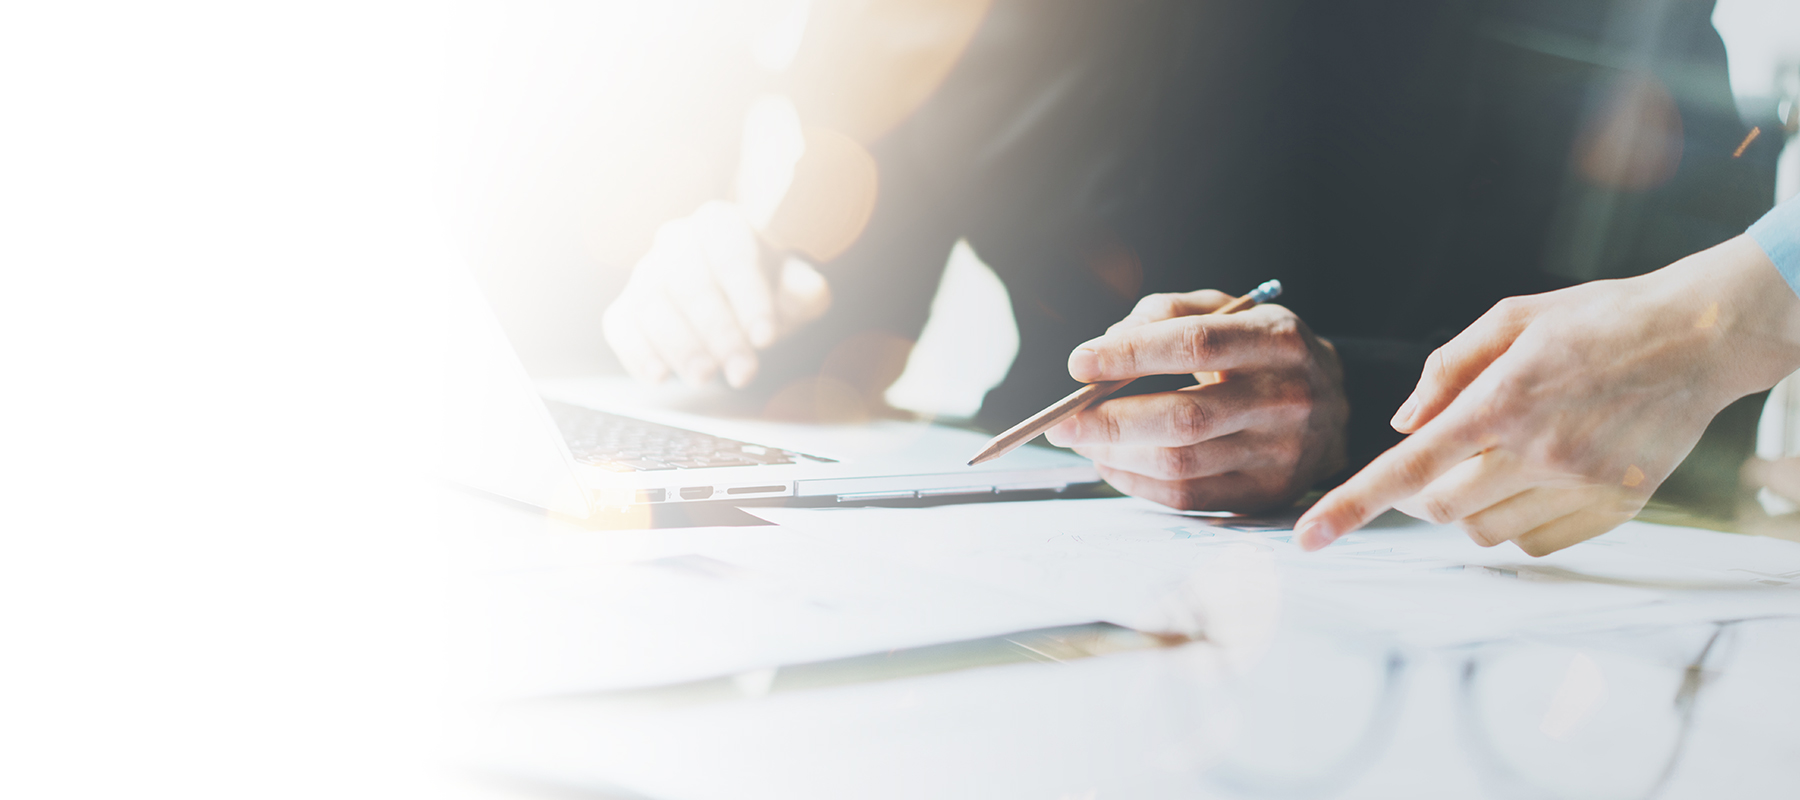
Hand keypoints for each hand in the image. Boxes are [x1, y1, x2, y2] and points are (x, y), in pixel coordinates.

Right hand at [602, 201, 830, 387]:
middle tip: (742, 371)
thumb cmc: (767, 288)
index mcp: (721, 224)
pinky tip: (658, 376)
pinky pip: (620, 325)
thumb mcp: (798, 287)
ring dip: (679, 344)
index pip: (732, 256)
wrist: (734, 293)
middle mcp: (677, 241)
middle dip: (718, 331)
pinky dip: (635, 351)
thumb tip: (798, 301)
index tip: (766, 339)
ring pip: (651, 303)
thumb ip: (805, 292)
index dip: (749, 299)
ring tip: (706, 377)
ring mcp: (646, 272)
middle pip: (690, 282)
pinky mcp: (625, 307)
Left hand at [1044, 290, 1348, 511]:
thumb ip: (1167, 312)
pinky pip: (1187, 497)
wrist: (1336, 404)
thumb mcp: (1229, 311)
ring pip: (1180, 463)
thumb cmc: (1262, 351)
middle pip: (1185, 417)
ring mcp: (1281, 454)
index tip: (1079, 363)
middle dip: (1109, 420)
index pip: (1197, 344)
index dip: (1132, 354)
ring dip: (1115, 454)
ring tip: (1080, 440)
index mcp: (1278, 341)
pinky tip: (1110, 463)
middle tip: (1061, 421)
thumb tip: (1106, 343)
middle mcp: (1287, 399)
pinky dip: (1135, 482)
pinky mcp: (1267, 494)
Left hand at [1297, 235, 1799, 555]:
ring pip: (1483, 532)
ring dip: (1471, 507)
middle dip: (1423, 492)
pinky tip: (1540, 477)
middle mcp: (1538, 452)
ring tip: (1504, 457)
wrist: (1699, 336)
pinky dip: (1517, 522)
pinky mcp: (1614, 508)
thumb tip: (1399, 425)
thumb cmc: (1597, 320)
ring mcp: (1580, 486)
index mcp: (1502, 401)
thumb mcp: (1511, 319)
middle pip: (1439, 508)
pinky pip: (1533, 544)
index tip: (1308, 538)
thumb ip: (1445, 371)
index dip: (1350, 506)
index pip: (1407, 468)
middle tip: (1444, 456)